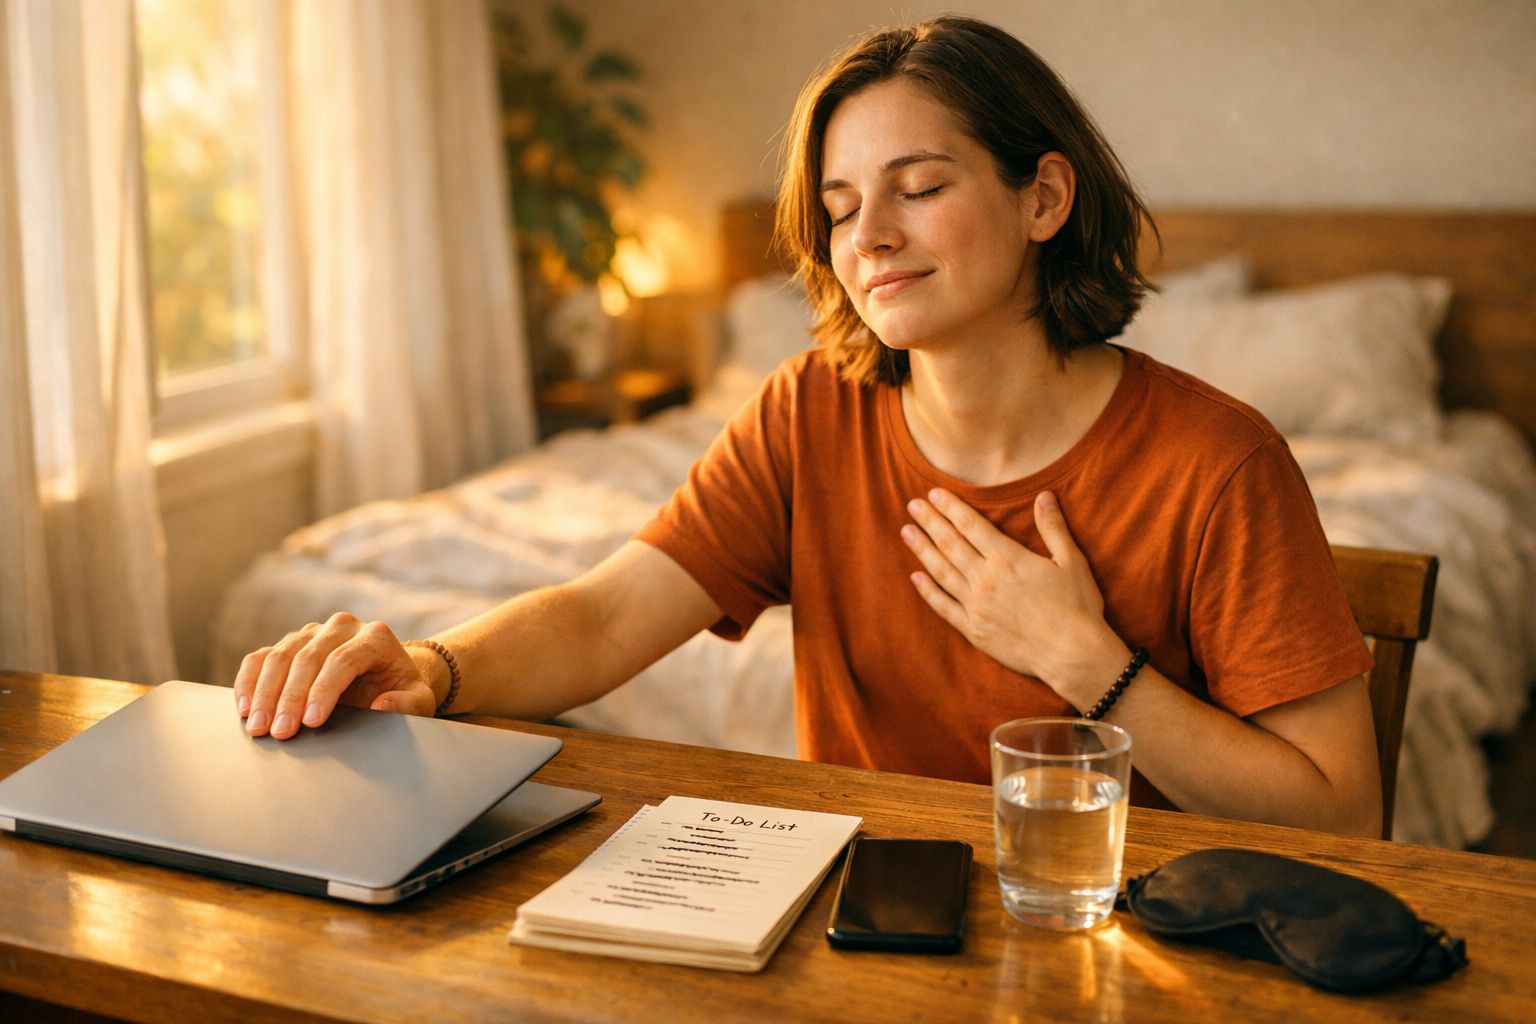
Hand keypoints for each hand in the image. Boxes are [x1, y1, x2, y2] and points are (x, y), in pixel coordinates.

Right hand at [232, 612, 438, 739]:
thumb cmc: (400, 691)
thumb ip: (408, 703)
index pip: (343, 660)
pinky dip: (248, 681)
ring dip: (265, 693)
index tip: (311, 721)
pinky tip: (244, 709)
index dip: (324, 690)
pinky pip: (261, 657)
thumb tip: (382, 704)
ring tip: (258, 727)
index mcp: (376, 636)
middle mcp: (342, 627)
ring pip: (281, 656)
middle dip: (290, 698)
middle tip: (279, 733)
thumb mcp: (418, 700)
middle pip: (308, 658)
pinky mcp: (290, 643)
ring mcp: (312, 632)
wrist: (386, 678)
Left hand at [901, 489, 1122, 703]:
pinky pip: (944, 607)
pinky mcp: (974, 630)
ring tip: (906, 531)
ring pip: (942, 571)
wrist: (1071, 654)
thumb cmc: (1077, 607)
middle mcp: (986, 579)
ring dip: (922, 550)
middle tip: (913, 505)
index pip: (971, 525)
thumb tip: (1045, 496)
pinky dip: (928, 591)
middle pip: (951, 544)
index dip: (951, 507)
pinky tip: (915, 577)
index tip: (934, 494)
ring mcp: (976, 606)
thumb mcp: (1071, 561)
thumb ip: (1053, 527)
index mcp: (1008, 558)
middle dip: (930, 521)